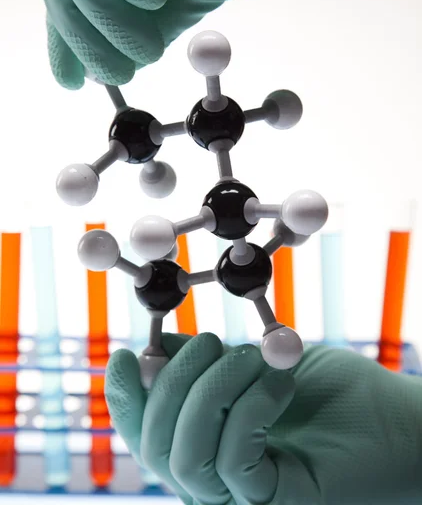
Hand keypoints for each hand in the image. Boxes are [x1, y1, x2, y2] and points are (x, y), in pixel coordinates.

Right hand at [105, 333, 421, 504]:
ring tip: (254, 355)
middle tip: (212, 339)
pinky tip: (281, 379)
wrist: (400, 418)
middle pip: (156, 448)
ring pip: (185, 459)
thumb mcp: (259, 366)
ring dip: (213, 390)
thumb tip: (155, 349)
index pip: (148, 435)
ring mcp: (244, 500)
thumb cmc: (334, 391)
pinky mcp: (276, 503)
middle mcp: (217, 482)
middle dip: (172, 383)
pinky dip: (250, 406)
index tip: (127, 353)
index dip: (127, 399)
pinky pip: (233, 461)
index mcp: (209, 447)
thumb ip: (208, 365)